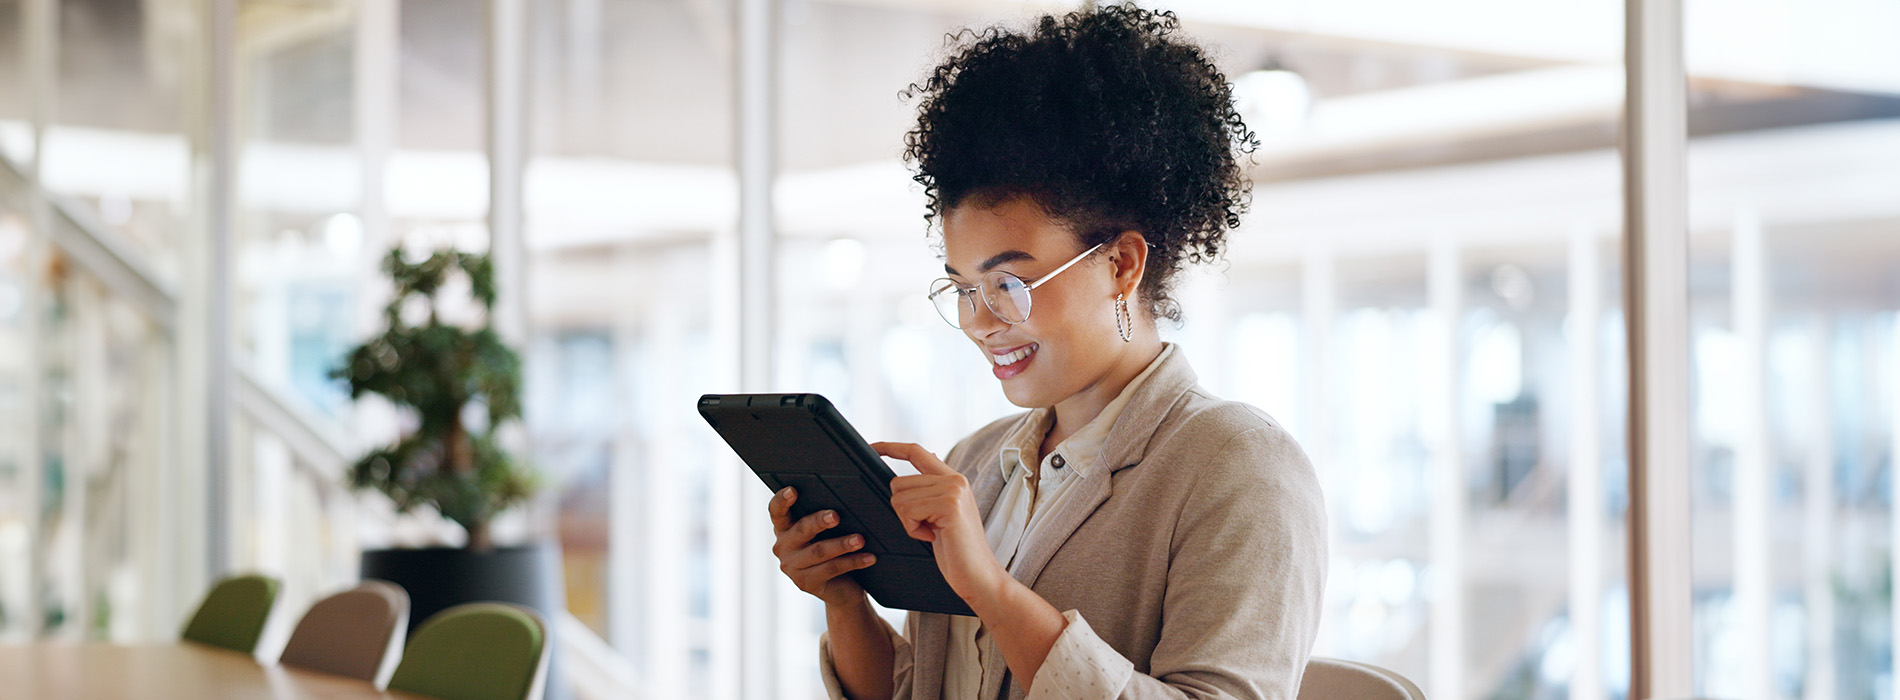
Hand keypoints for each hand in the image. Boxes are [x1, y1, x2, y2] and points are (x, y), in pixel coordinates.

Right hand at [768, 487, 876, 606]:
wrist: (840, 588)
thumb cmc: (833, 550)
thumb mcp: (825, 532)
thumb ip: (826, 517)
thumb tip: (845, 501)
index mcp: (784, 528)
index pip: (777, 511)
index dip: (782, 500)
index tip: (792, 490)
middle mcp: (783, 547)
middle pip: (801, 530)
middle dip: (819, 521)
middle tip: (835, 516)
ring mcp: (793, 567)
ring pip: (819, 551)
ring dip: (842, 544)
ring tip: (860, 539)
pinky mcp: (806, 583)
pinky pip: (832, 569)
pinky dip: (853, 561)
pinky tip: (868, 557)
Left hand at [875, 442, 1006, 604]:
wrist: (979, 576)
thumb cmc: (957, 551)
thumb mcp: (942, 516)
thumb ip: (931, 491)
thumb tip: (920, 466)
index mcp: (952, 479)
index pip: (916, 452)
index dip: (891, 447)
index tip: (873, 448)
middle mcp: (955, 480)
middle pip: (898, 482)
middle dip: (902, 511)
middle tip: (926, 528)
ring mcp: (953, 490)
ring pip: (900, 498)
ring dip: (908, 522)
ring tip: (932, 533)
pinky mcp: (949, 505)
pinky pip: (908, 511)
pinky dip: (913, 529)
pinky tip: (932, 537)